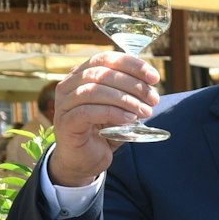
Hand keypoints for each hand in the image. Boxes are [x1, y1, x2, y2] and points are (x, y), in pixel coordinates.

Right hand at [48, 52, 159, 185]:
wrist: (84, 160)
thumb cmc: (103, 130)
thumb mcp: (119, 107)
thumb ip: (130, 92)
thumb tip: (151, 82)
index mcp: (81, 75)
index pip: (106, 59)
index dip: (132, 64)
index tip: (155, 77)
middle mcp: (69, 85)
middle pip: (101, 73)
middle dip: (133, 84)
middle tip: (153, 99)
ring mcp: (64, 104)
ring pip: (94, 91)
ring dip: (126, 99)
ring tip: (146, 111)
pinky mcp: (65, 123)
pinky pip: (88, 112)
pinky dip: (113, 113)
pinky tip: (129, 119)